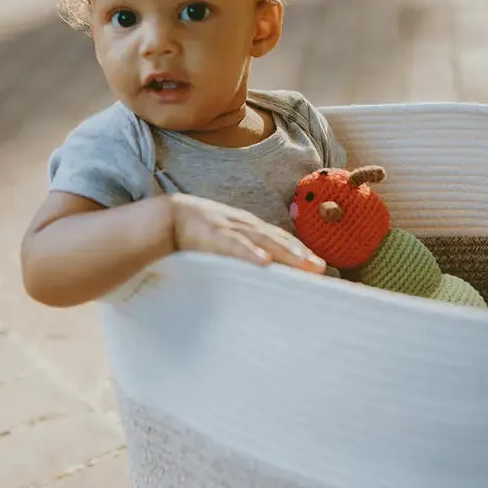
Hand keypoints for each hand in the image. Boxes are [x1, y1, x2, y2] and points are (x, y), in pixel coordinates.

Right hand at [170, 194, 325, 272]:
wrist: (166, 216)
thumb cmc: (195, 233)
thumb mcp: (224, 240)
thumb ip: (241, 252)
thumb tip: (262, 272)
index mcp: (247, 226)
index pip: (280, 238)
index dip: (299, 250)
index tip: (318, 266)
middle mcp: (243, 224)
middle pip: (278, 238)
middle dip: (301, 253)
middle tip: (322, 268)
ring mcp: (229, 228)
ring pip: (264, 240)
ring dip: (286, 252)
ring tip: (305, 264)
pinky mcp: (212, 235)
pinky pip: (234, 245)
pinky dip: (250, 252)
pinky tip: (264, 261)